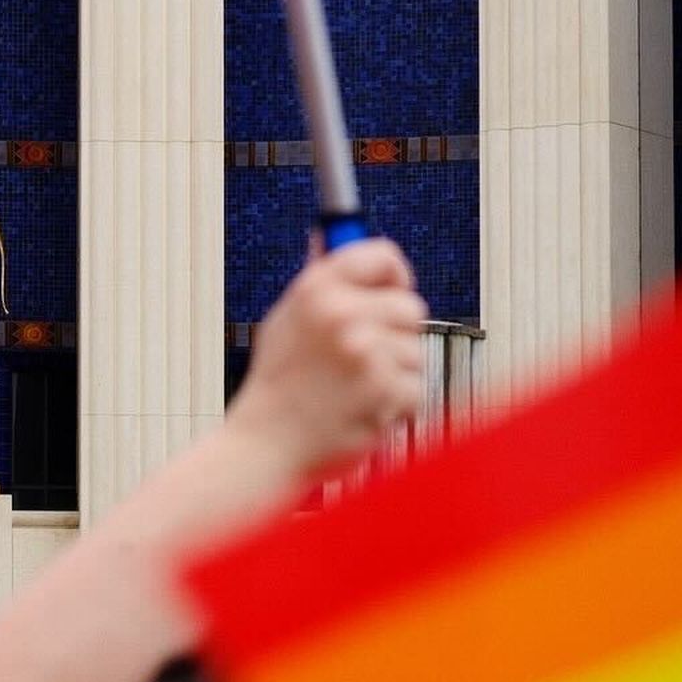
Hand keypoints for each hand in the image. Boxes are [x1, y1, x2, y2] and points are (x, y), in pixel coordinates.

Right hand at [231, 239, 426, 469]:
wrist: (265, 446)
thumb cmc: (278, 387)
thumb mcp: (286, 320)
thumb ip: (318, 279)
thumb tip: (329, 234)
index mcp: (316, 289)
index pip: (383, 255)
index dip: (394, 275)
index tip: (390, 291)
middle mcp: (341, 314)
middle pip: (410, 306)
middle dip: (396, 334)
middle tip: (364, 358)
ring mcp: (365, 352)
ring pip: (416, 351)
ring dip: (395, 374)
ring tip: (354, 389)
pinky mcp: (385, 389)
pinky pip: (416, 388)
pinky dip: (396, 405)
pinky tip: (362, 410)